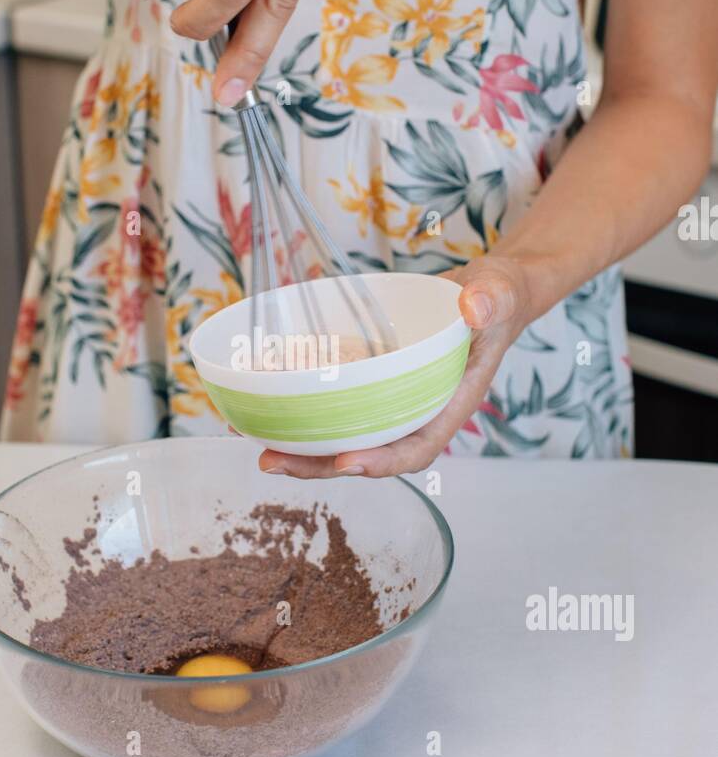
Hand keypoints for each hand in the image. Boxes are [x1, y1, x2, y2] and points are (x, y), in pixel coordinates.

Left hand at [259, 257, 534, 478]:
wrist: (487, 293)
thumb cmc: (498, 299)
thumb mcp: (499, 293)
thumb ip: (492, 299)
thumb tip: (473, 307)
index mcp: (450, 404)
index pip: (417, 447)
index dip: (383, 461)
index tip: (346, 462)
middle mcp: (417, 410)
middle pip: (368, 451)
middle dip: (321, 463)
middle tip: (273, 461)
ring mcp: (392, 397)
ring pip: (347, 432)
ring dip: (304, 445)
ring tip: (257, 446)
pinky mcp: (374, 379)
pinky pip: (339, 401)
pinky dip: (305, 407)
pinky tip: (267, 404)